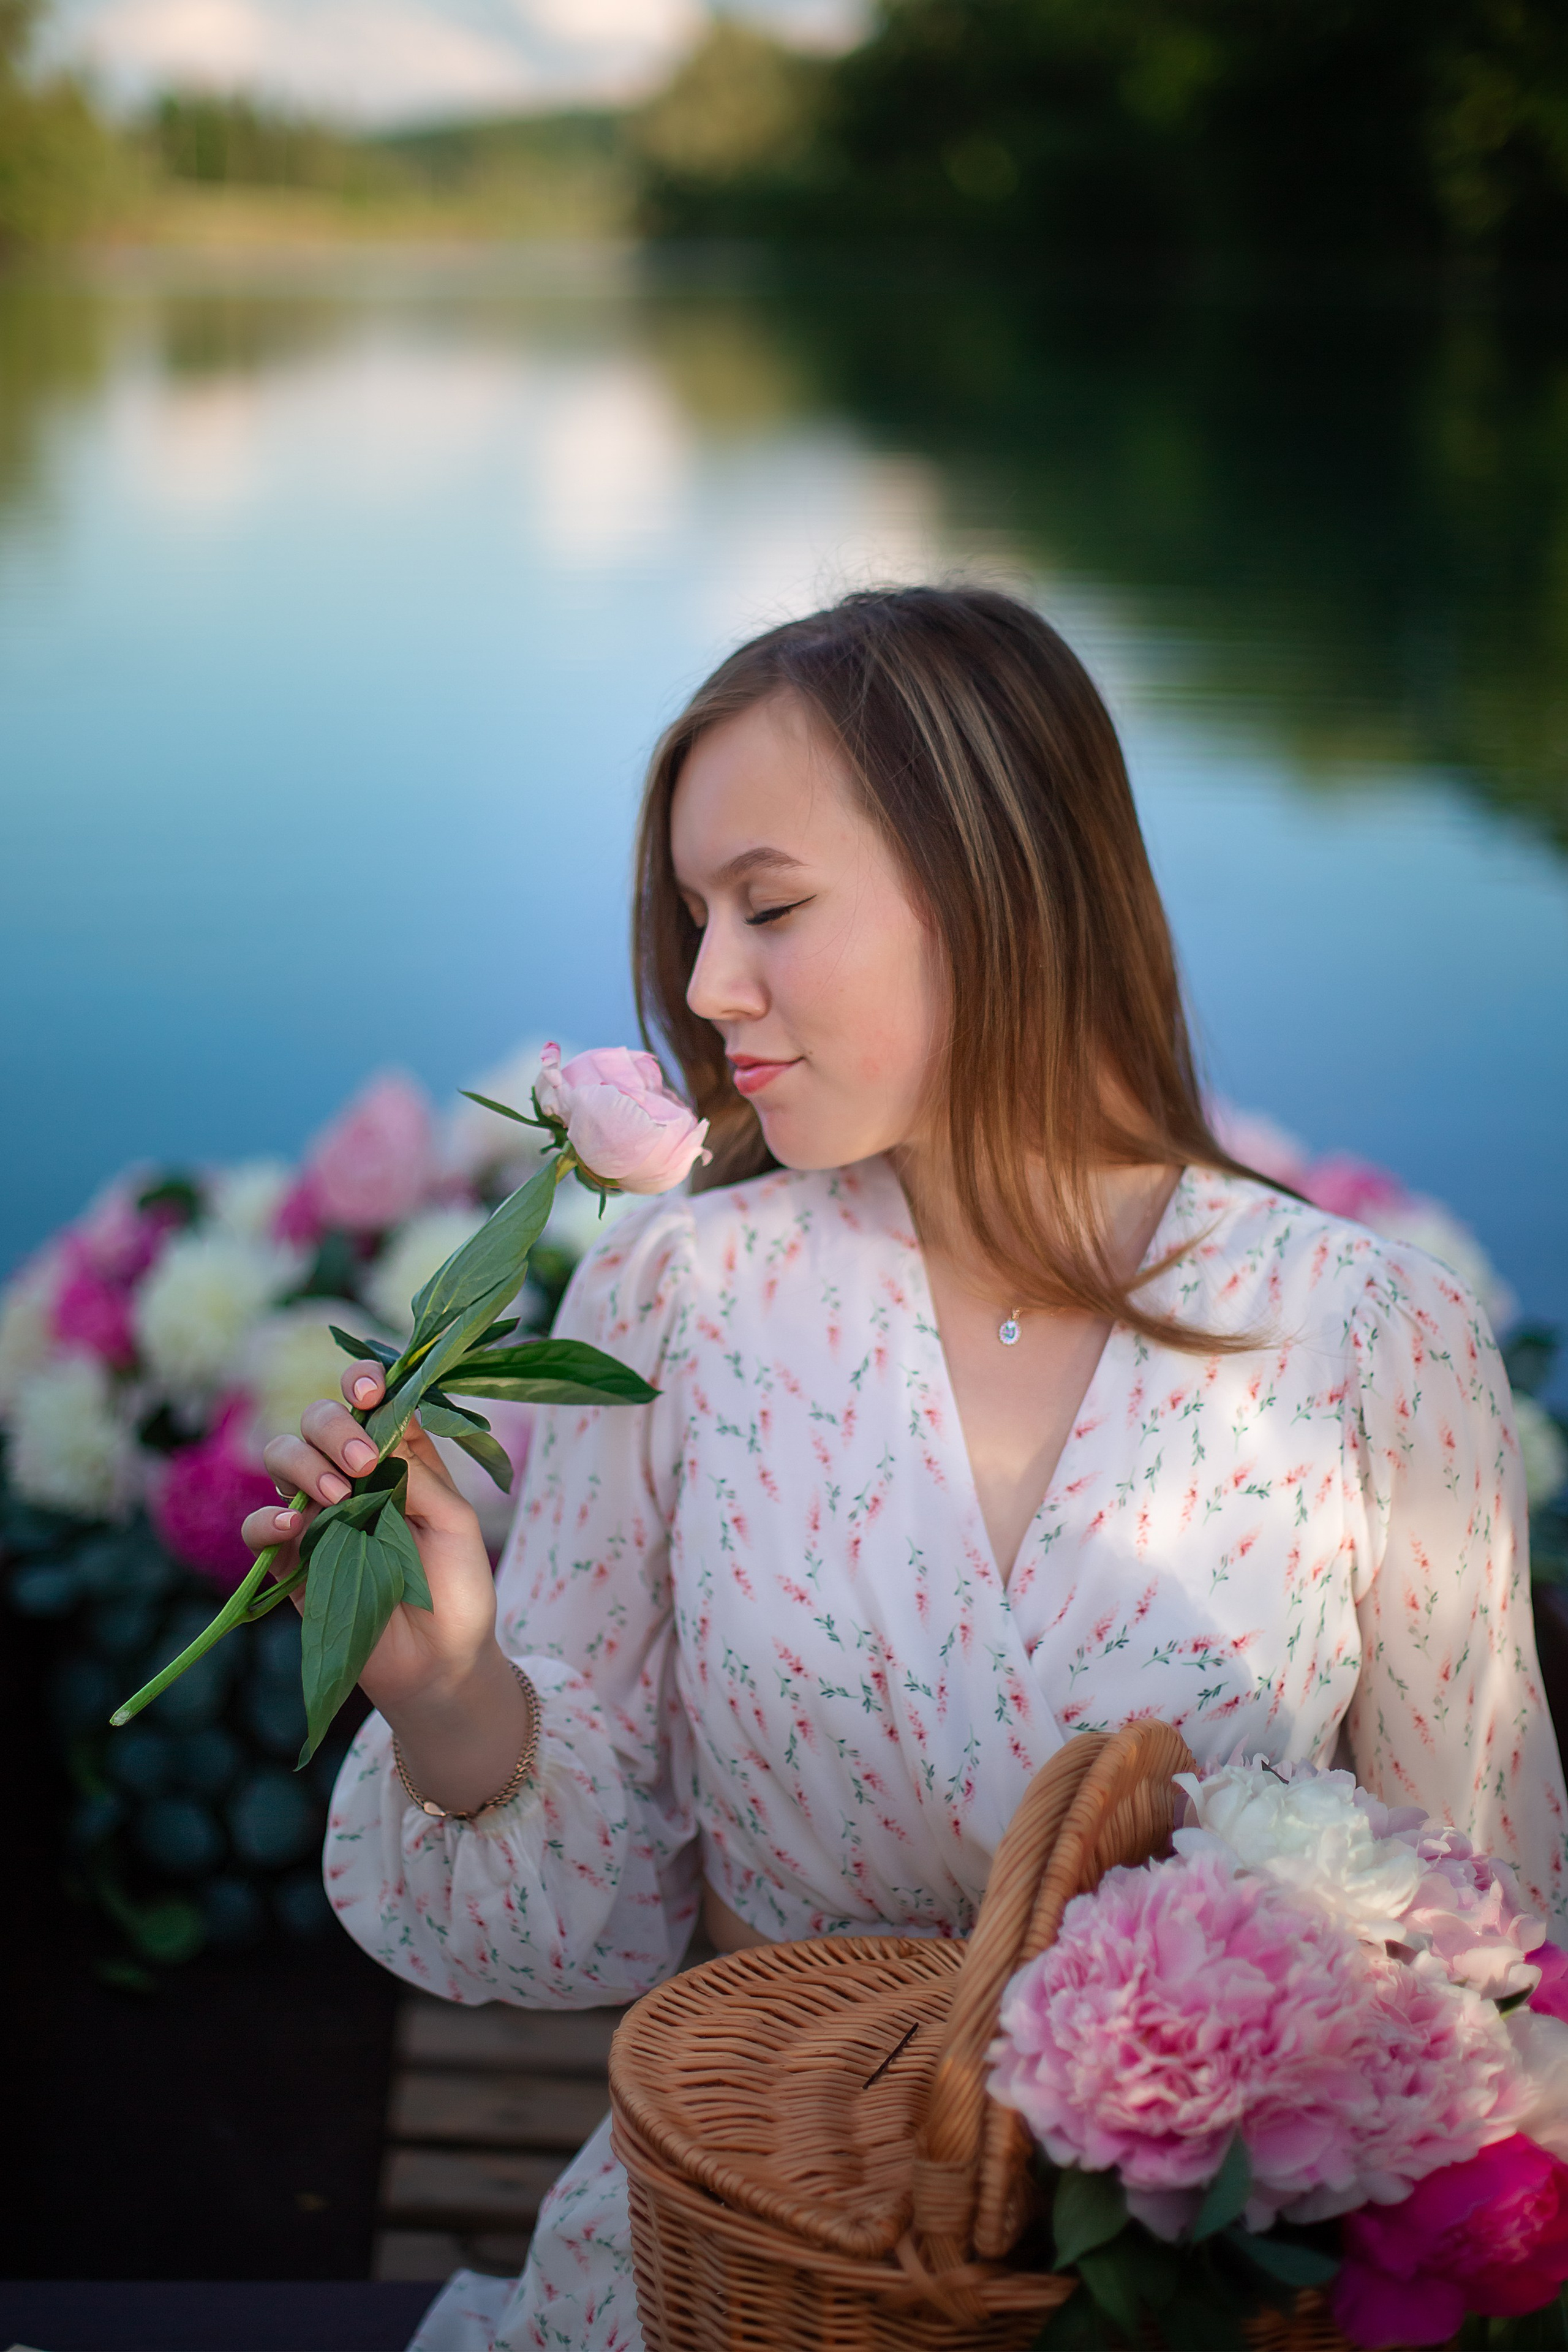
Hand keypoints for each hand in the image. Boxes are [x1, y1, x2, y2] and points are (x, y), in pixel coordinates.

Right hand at [241, 1360, 496, 1717]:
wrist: (440, 1664)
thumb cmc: (457, 1588)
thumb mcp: (455, 1522)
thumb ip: (419, 1472)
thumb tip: (384, 1423)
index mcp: (397, 1458)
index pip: (369, 1401)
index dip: (361, 1381)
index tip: (368, 1392)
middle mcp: (352, 1478)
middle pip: (318, 1420)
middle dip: (333, 1426)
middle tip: (363, 1462)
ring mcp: (317, 1516)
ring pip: (281, 1458)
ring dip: (304, 1464)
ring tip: (338, 1495)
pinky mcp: (292, 1561)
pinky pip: (258, 1528)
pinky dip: (267, 1519)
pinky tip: (293, 1525)